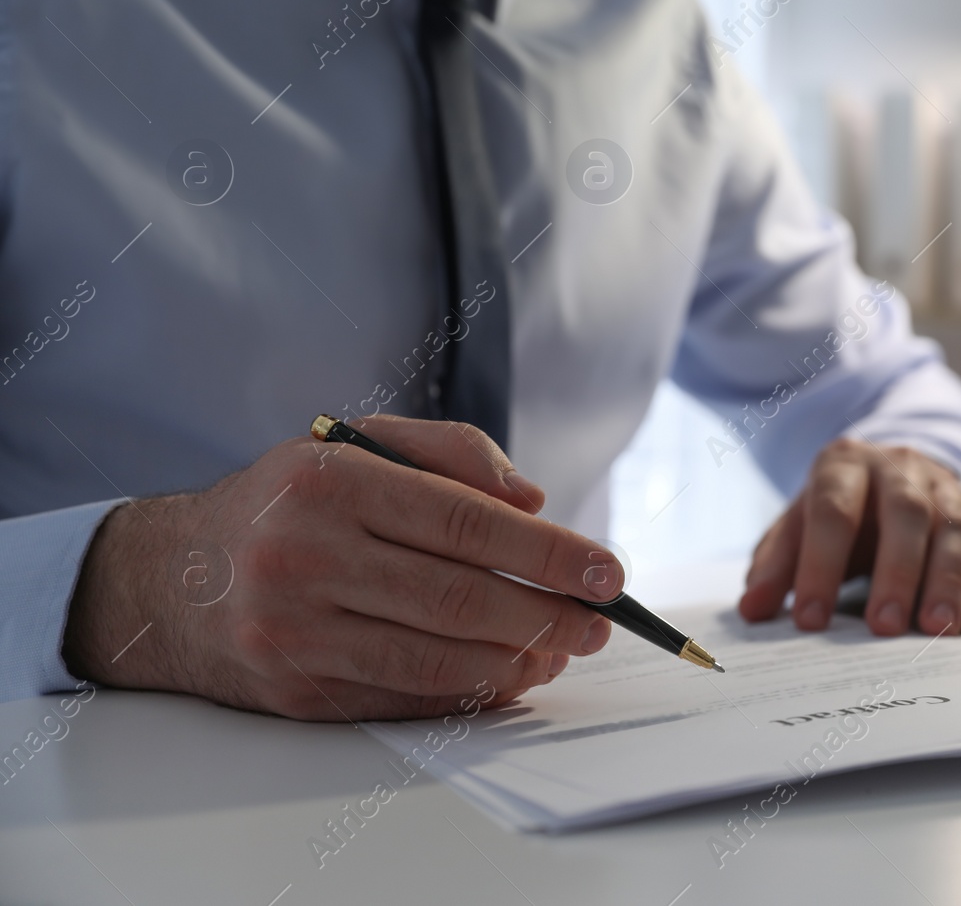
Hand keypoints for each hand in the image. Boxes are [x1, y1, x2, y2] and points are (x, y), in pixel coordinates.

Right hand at [62, 416, 622, 720]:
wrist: (171, 578)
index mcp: (331, 481)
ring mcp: (294, 630)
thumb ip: (453, 454)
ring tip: (562, 650)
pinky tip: (509, 675)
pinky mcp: (294, 689)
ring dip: (516, 660)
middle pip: (457, 597)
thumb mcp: (358, 444)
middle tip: (599, 623)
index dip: (547, 553)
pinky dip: (468, 692)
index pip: (465, 522)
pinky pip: (402, 698)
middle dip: (547, 614)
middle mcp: (306, 555)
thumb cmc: (290, 503)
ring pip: (434, 656)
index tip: (607, 571)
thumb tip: (534, 503)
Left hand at [738, 439, 960, 636]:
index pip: (833, 512)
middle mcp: (900, 469)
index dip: (820, 566)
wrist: (892, 473)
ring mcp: (944, 490)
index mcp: (845, 464)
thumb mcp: (798, 525)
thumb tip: (752, 609)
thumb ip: (775, 566)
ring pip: (953, 529)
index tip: (810, 620)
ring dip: (947, 582)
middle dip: (896, 572)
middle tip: (884, 628)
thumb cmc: (838, 509)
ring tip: (937, 630)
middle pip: (905, 513)